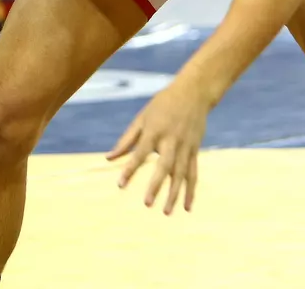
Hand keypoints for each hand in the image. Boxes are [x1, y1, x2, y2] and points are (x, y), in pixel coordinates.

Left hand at [106, 75, 210, 214]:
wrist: (193, 93)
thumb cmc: (162, 105)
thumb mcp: (142, 118)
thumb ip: (126, 140)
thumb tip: (109, 158)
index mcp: (154, 131)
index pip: (140, 153)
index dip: (130, 169)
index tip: (120, 185)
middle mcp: (171, 140)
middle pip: (164, 166)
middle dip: (156, 186)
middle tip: (147, 203)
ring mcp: (185, 147)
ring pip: (181, 174)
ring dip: (174, 194)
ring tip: (166, 212)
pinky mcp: (195, 151)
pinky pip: (193, 174)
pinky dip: (190, 191)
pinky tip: (187, 207)